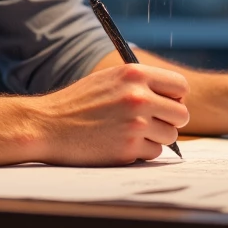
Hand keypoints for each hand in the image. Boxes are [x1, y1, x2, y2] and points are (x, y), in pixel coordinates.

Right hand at [29, 63, 190, 164]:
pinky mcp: (128, 148)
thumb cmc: (77, 103)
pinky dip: (141, 151)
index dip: (175, 97)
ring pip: (170, 135)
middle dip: (170, 121)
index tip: (165, 104)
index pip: (180, 86)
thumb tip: (171, 97)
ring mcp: (135, 124)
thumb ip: (139, 83)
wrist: (46, 125)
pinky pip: (153, 153)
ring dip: (155, 138)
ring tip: (130, 133)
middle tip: (152, 123)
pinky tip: (120, 144)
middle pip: (181, 114)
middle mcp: (138, 97)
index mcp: (134, 74)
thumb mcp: (108, 79)